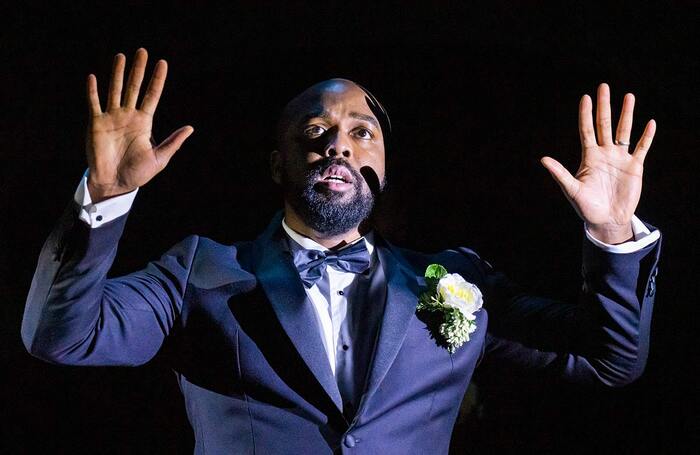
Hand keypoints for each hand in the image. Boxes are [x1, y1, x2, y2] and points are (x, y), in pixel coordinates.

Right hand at [85, 48, 193, 201]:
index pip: (152, 96)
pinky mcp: (96, 124)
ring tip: (121, 56)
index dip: (157, 80)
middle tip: (142, 51)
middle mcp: (128, 116)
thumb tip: (190, 128)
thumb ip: (173, 142)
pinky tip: (93, 77)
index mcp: (144, 123)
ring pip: (115, 90)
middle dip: (138, 70)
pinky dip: (93, 91)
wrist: (115, 184)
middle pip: (134, 87)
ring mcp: (111, 118)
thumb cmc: (137, 174)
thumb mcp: (159, 158)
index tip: (163, 63)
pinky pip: (94, 104)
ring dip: (118, 73)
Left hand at [540, 83, 655, 243]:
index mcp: (589, 157)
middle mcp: (604, 153)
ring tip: (628, 96)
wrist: (607, 220)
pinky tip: (649, 123)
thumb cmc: (586, 207)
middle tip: (604, 87)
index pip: (586, 130)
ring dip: (626, 114)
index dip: (585, 114)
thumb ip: (560, 173)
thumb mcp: (571, 189)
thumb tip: (543, 159)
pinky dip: (646, 136)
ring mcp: (620, 158)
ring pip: (623, 131)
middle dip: (604, 106)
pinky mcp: (634, 167)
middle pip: (604, 124)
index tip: (585, 98)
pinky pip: (641, 148)